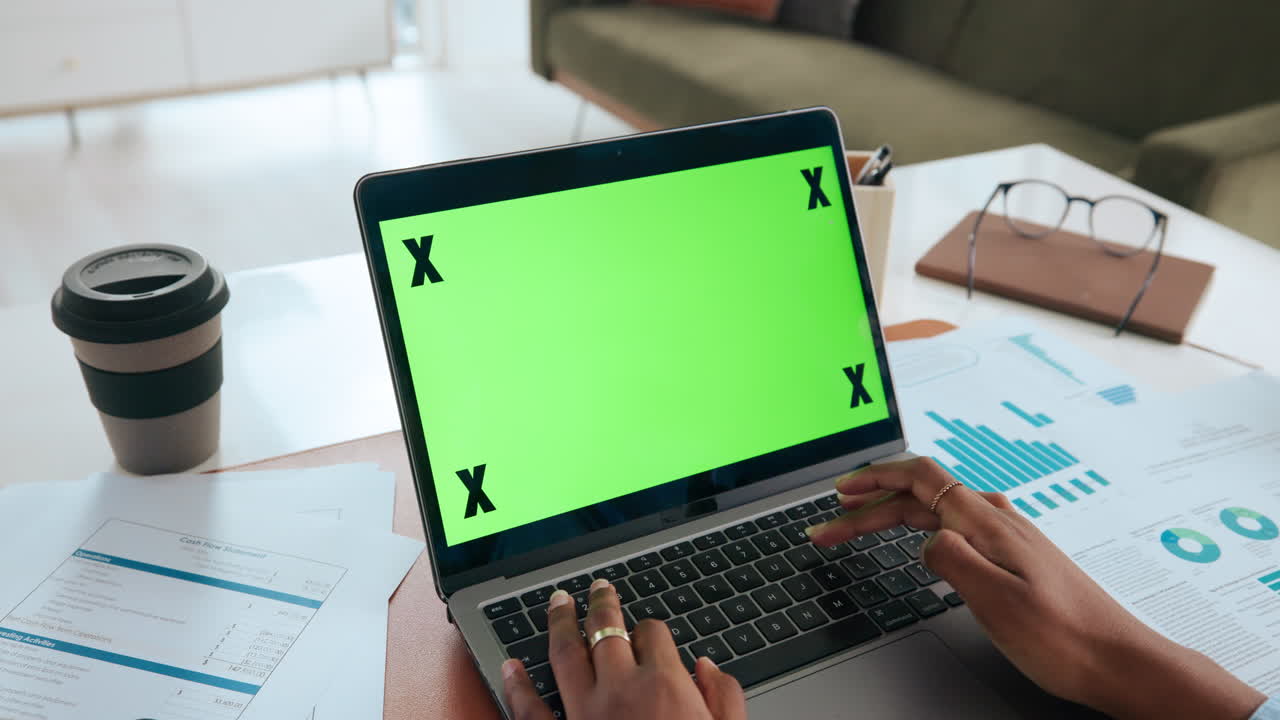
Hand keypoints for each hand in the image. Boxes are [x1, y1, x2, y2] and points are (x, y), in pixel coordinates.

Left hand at [502, 578, 745, 719]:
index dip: (652, 628)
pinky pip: (530, 711)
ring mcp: (582, 716)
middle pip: (606, 630)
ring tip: (556, 602)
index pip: (654, 633)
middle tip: (598, 587)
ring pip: (564, 655)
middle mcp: (620, 690)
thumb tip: (708, 667)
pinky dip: (516, 685)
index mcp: (665, 684)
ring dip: (558, 623)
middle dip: (602, 604)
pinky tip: (510, 666)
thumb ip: (724, 698)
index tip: (650, 631)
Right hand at [806, 457, 1264, 719]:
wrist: (1121, 661)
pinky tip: (920, 540)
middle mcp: (998, 521)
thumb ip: (953, 561)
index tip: (838, 493)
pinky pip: (956, 525)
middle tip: (830, 526)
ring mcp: (1008, 537)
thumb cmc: (1067, 639)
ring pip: (936, 511)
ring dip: (892, 515)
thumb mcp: (998, 602)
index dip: (873, 480)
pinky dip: (921, 526)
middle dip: (868, 505)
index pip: (919, 479)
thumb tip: (924, 541)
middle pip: (921, 495)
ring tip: (862, 525)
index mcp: (988, 524)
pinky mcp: (1015, 556)